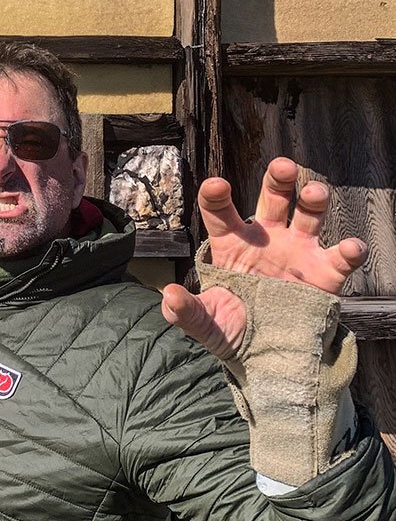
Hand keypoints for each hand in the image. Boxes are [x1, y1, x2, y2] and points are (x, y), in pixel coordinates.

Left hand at [161, 157, 367, 358]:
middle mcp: (267, 239)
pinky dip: (350, 250)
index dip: (216, 196)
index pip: (220, 213)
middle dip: (277, 179)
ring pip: (308, 214)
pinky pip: (340, 257)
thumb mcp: (208, 322)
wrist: (270, 354)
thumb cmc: (234, 328)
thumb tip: (169, 295)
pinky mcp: (324, 273)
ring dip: (313, 200)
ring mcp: (297, 251)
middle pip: (272, 198)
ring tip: (314, 193)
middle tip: (282, 166)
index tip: (217, 185)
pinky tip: (352, 248)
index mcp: (232, 244)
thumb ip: (187, 311)